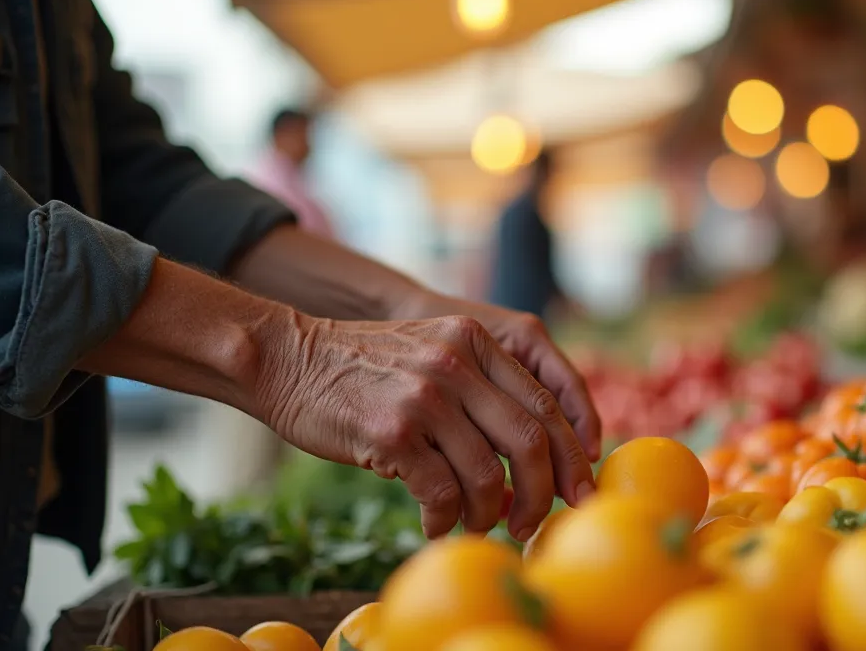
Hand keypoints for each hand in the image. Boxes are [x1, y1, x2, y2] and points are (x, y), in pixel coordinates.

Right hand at [253, 314, 595, 540]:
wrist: (286, 357)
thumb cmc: (364, 368)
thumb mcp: (433, 351)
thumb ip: (481, 385)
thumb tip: (535, 457)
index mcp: (477, 341)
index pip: (548, 402)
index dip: (572, 454)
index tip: (579, 490)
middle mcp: (458, 363)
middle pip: (532, 441)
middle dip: (542, 493)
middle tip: (533, 524)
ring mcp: (426, 396)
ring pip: (488, 475)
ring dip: (488, 514)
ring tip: (477, 525)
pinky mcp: (393, 432)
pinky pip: (442, 493)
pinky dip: (446, 520)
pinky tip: (435, 525)